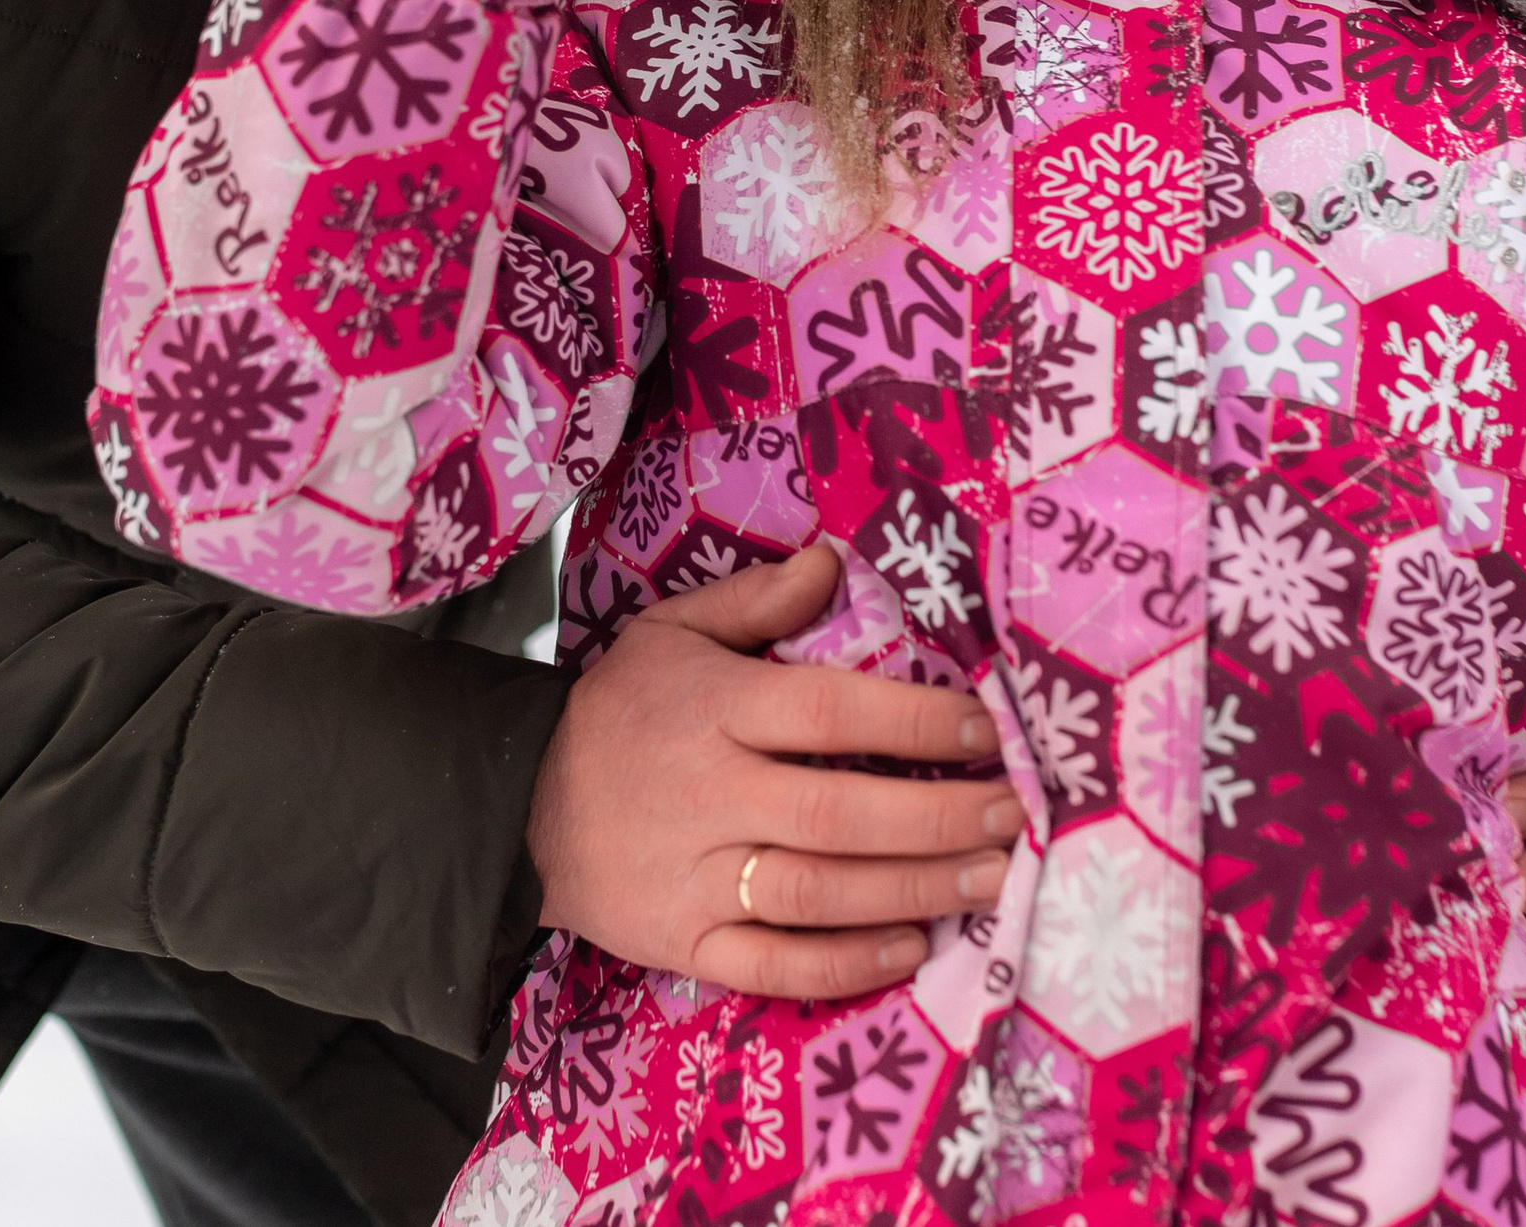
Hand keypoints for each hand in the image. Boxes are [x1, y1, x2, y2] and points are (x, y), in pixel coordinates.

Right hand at [526, 547, 1023, 1001]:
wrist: (516, 806)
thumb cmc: (617, 713)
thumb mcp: (670, 634)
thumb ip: (756, 601)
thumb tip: (835, 561)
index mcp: (714, 709)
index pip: (829, 713)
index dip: (915, 722)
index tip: (983, 728)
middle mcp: (710, 795)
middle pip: (839, 813)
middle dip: (936, 817)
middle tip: (1009, 813)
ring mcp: (697, 877)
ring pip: (818, 893)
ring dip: (914, 889)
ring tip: (989, 877)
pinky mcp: (684, 942)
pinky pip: (773, 965)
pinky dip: (844, 964)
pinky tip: (909, 946)